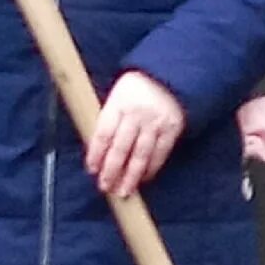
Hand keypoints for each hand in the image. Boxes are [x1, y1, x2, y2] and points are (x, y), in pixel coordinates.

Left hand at [87, 71, 186, 197]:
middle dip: (112, 170)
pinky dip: (152, 167)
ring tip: (124, 191)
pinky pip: (160, 152)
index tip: (92, 170)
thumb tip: (97, 149)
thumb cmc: (136, 87)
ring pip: (141, 154)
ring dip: (131, 175)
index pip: (104, 133)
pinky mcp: (172, 127)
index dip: (96, 154)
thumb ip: (108, 118)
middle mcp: (137, 113)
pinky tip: (144, 178)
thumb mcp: (116, 95)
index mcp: (119, 103)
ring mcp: (156, 121)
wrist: (169, 73)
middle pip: (121, 147)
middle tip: (105, 187)